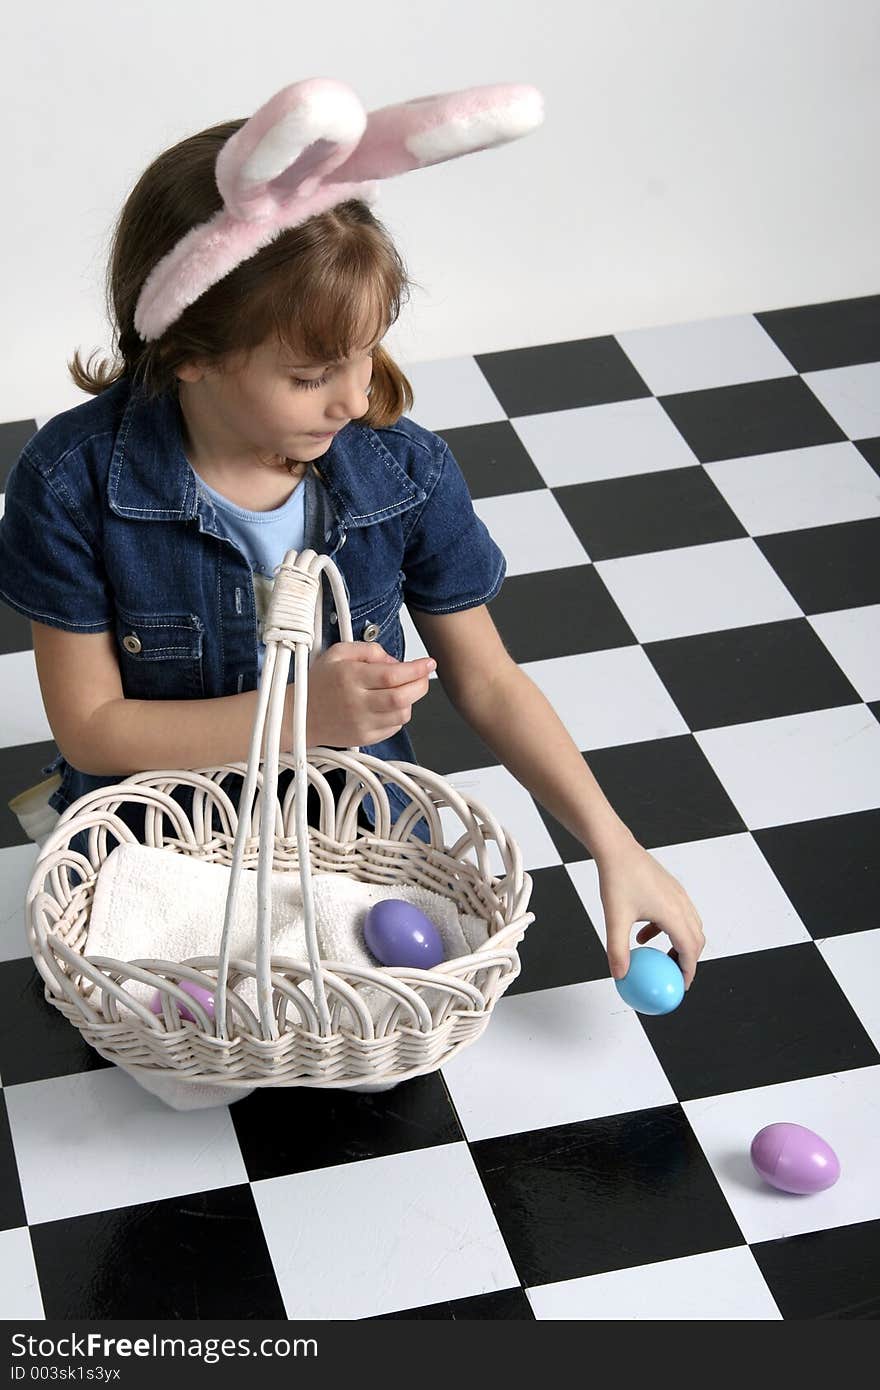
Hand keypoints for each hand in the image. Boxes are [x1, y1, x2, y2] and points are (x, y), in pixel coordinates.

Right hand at [287, 641, 435, 749]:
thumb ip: (367, 650)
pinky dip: (398, 715)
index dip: (416, 669)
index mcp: (350, 677)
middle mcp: (357, 703)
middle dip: (421, 685)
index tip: (428, 663)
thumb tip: (393, 660)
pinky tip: (387, 705)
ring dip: (409, 700)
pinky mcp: (364, 738)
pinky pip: (394, 728)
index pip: (393, 674)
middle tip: (422, 676)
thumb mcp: (337, 653)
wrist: (298, 716)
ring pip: (402, 714)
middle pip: (403, 697)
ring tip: (400, 690)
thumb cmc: (317, 683)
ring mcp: (362, 724)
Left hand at [595, 833, 704, 989]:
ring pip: (688, 926)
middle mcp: (680, 903)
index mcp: (672, 913)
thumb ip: (617, 950)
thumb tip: (619, 976)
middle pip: (695, 939)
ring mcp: (677, 894)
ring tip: (659, 956)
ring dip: (678, 943)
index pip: (690, 949)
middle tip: (674, 975)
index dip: (688, 970)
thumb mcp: (614, 919)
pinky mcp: (670, 888)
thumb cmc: (617, 879)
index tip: (681, 985)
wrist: (617, 848)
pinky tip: (641, 934)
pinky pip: (677, 914)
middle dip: (688, 960)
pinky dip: (667, 929)